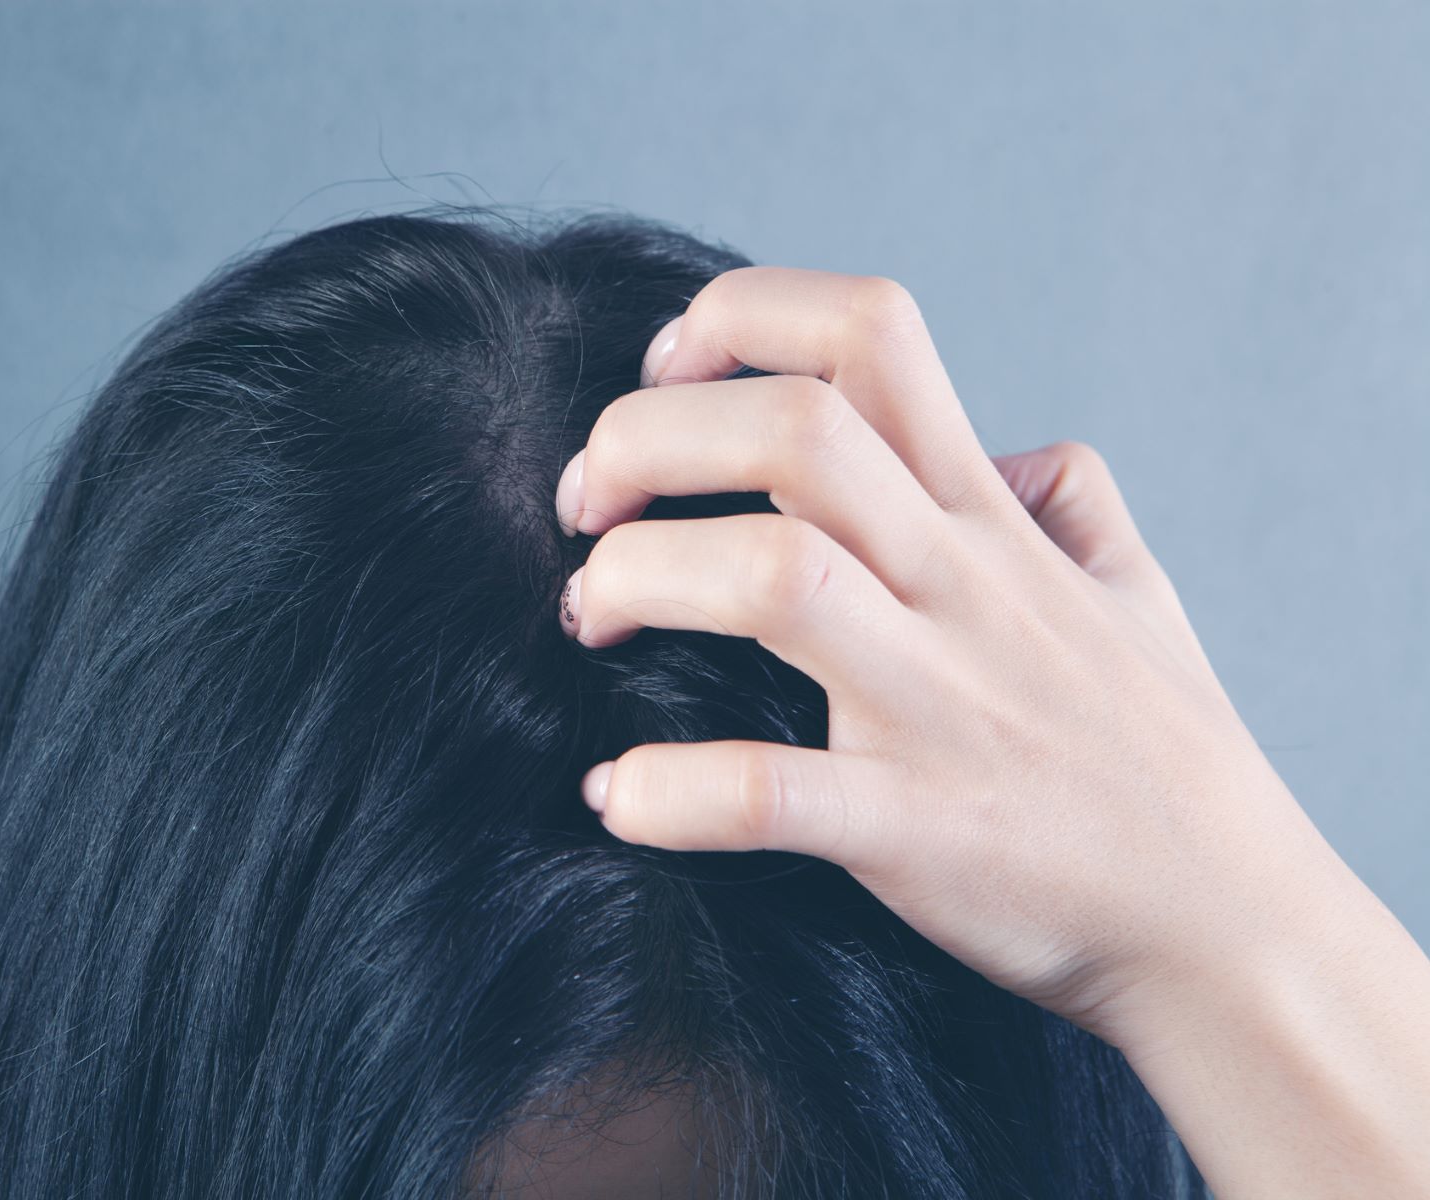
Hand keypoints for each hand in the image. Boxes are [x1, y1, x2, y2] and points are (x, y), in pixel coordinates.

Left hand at [551, 268, 1429, 1197]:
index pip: (870, 335)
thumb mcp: (1140, 594)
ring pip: (774, 578)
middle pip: (796, 431)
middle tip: (586, 504)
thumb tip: (1019, 448)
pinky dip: (670, 790)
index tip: (665, 372)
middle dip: (650, 438)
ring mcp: (941, 702)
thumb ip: (1075, 501)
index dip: (742, 317)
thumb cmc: (1164, 758)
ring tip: (592, 614)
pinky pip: (770, 791)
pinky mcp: (916, 825)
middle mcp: (962, 586)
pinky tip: (620, 795)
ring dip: (642, 579)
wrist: (1229, 933)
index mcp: (989, 522)